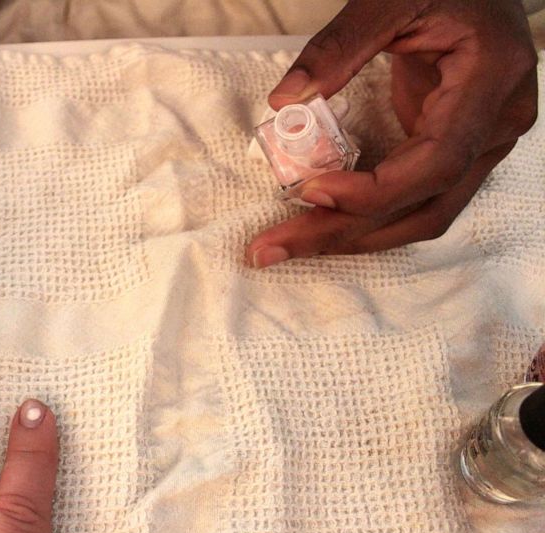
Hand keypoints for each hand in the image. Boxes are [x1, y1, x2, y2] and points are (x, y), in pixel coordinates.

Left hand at [246, 0, 537, 267]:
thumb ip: (339, 45)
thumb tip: (285, 99)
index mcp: (492, 79)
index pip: (437, 160)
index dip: (374, 190)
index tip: (310, 191)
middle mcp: (499, 124)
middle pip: (425, 205)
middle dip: (344, 232)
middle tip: (270, 248)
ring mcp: (485, 143)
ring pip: (424, 216)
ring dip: (353, 236)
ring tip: (286, 244)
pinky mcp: (462, 151)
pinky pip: (418, 201)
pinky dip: (368, 217)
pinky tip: (320, 224)